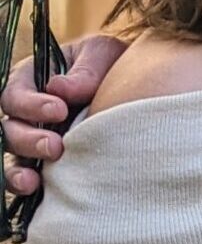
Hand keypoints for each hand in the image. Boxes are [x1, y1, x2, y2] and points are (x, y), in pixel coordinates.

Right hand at [4, 33, 125, 195]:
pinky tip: (33, 189)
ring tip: (35, 179)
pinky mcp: (47, 162)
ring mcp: (35, 137)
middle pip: (9, 128)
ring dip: (19, 168)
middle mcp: (28, 111)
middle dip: (28, 139)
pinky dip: (23, 183)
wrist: (145, 87)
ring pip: (13, 155)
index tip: (59, 110)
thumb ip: (85, 69)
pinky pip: (25, 175)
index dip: (31, 104)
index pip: (15, 93)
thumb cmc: (116, 64)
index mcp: (33, 79)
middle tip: (55, 147)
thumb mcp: (103, 54)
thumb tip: (59, 89)